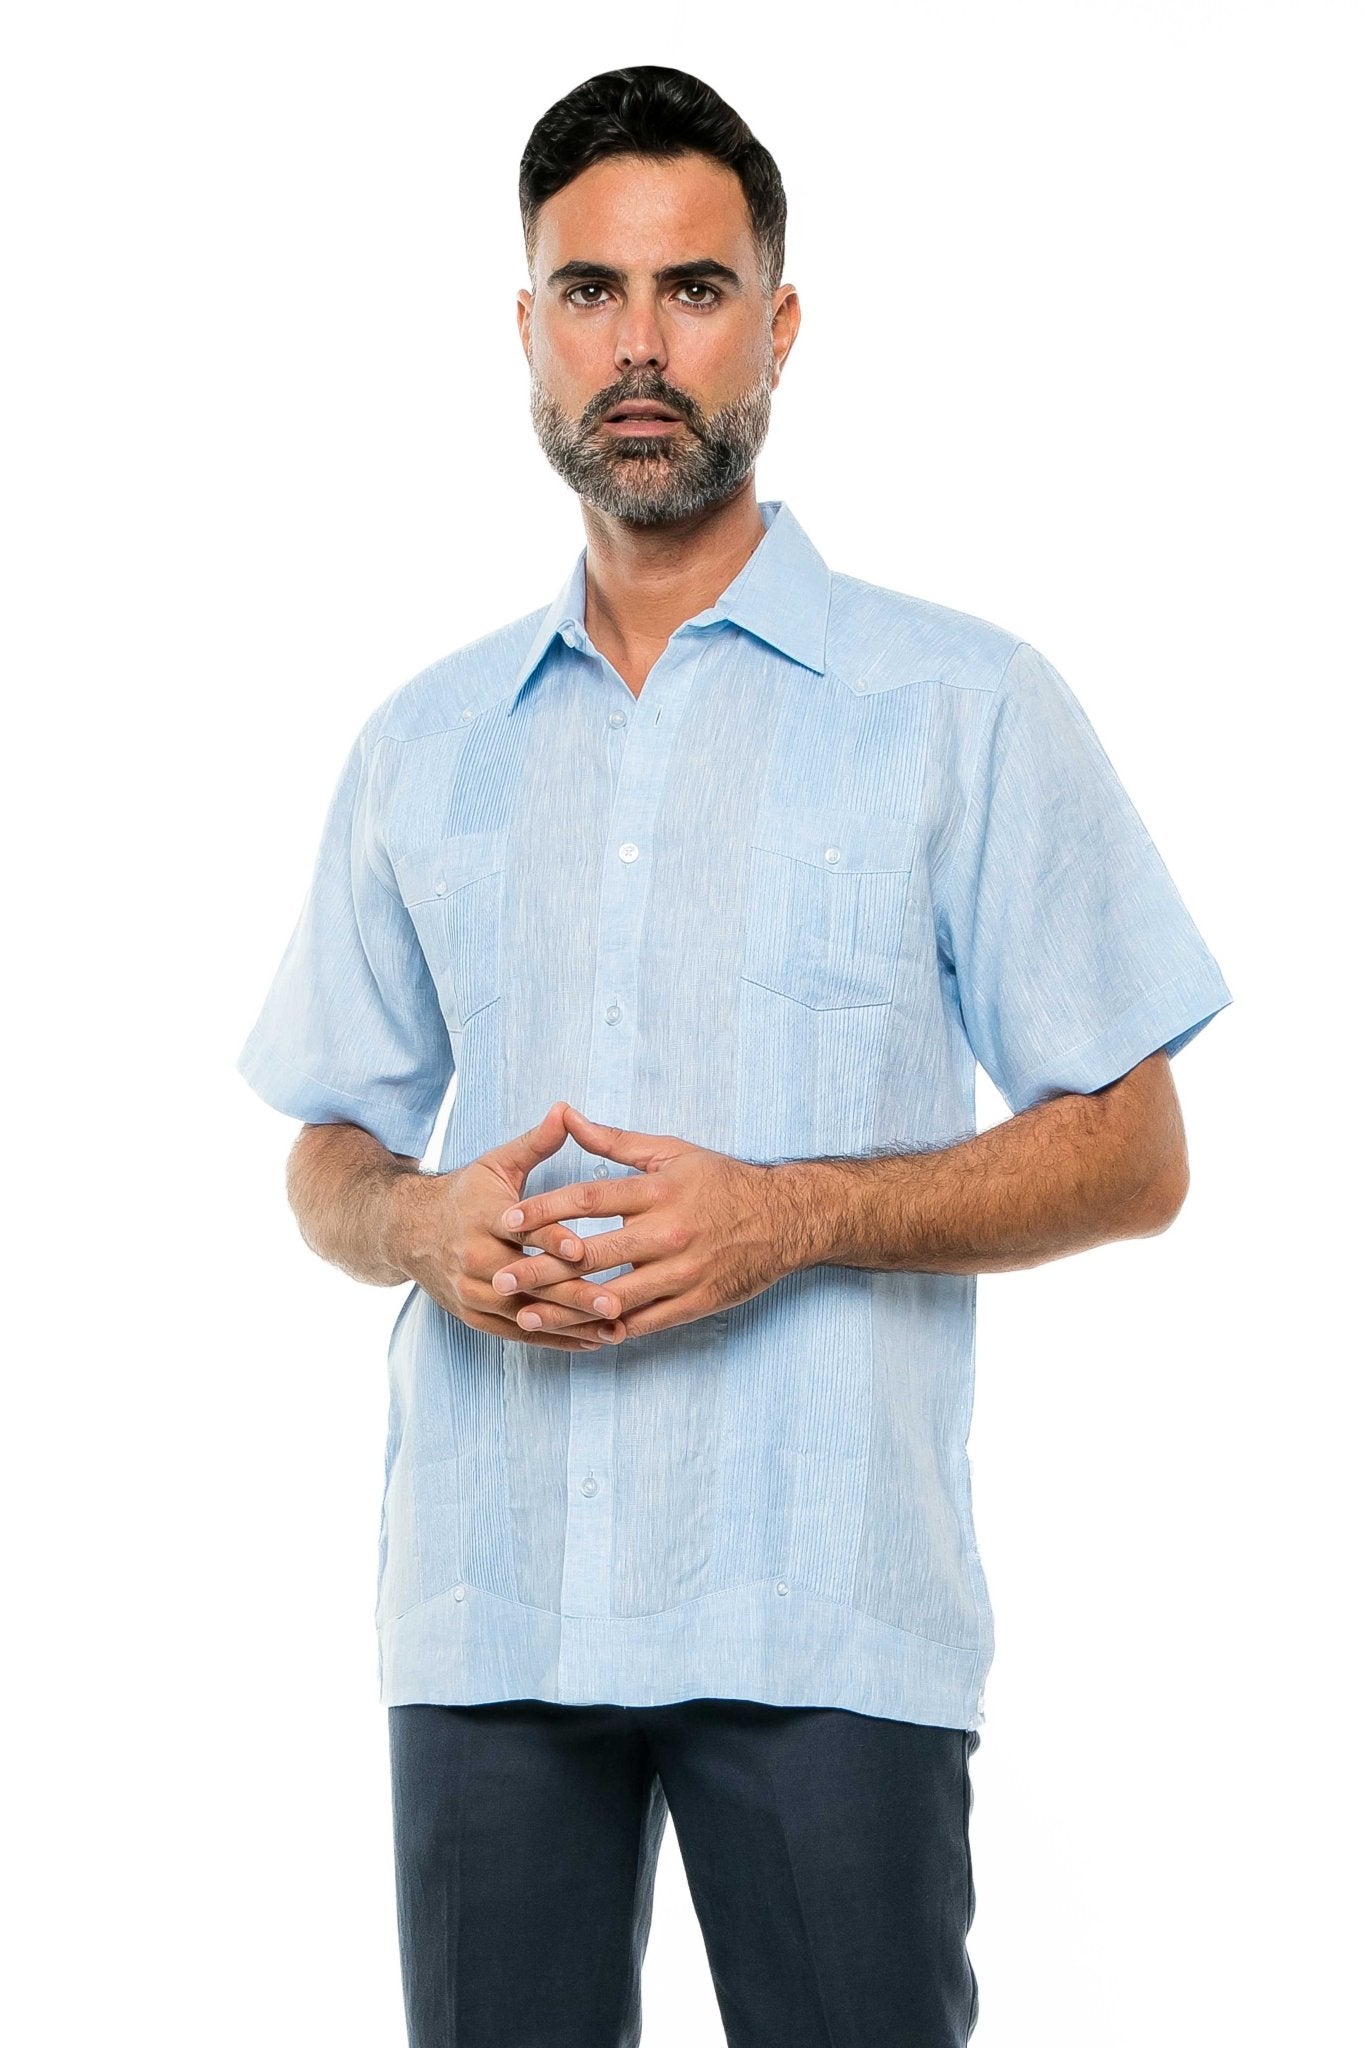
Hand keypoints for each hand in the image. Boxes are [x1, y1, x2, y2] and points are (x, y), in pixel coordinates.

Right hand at [391, 1102, 627, 1350]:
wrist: (407, 1232)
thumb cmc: (464, 1194)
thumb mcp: (496, 1164)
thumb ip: (536, 1142)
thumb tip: (565, 1110)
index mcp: (483, 1218)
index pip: (522, 1232)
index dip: (551, 1240)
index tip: (581, 1249)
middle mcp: (475, 1260)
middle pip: (529, 1280)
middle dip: (573, 1292)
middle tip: (615, 1299)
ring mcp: (473, 1293)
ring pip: (527, 1314)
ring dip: (571, 1323)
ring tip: (616, 1327)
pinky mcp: (475, 1317)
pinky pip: (520, 1334)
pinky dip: (557, 1339)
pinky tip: (593, 1341)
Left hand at [490, 1104, 798, 1342]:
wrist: (786, 1219)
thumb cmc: (722, 1182)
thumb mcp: (671, 1151)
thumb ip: (614, 1140)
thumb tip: (566, 1114)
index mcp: (658, 1191)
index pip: (589, 1198)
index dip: (544, 1210)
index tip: (506, 1220)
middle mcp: (668, 1232)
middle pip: (592, 1253)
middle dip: (540, 1268)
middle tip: (499, 1278)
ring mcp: (683, 1271)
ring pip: (613, 1296)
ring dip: (566, 1309)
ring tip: (526, 1316)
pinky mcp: (697, 1301)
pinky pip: (646, 1321)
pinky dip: (611, 1328)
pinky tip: (579, 1334)